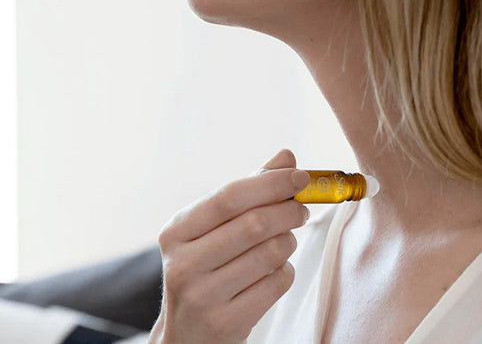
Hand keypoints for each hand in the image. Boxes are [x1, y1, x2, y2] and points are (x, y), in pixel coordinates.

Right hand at [148, 149, 310, 343]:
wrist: (187, 335)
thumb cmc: (207, 269)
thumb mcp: (214, 229)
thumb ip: (250, 191)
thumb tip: (286, 156)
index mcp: (177, 231)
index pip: (230, 196)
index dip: (271, 183)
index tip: (301, 176)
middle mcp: (183, 263)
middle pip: (255, 223)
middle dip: (290, 211)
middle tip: (303, 209)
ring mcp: (202, 296)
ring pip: (272, 253)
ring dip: (288, 243)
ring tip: (283, 243)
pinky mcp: (225, 322)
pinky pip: (277, 282)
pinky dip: (285, 271)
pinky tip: (273, 272)